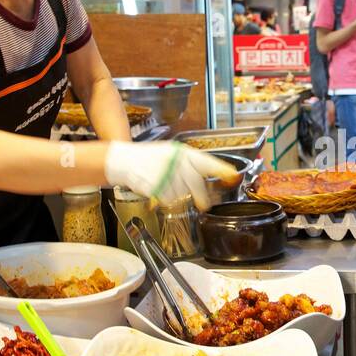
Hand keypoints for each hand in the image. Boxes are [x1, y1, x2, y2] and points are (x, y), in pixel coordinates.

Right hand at [104, 141, 237, 209]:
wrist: (123, 160)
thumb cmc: (148, 158)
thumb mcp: (170, 153)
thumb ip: (189, 163)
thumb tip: (211, 174)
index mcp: (181, 152)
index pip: (206, 161)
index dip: (221, 169)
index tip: (233, 176)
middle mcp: (175, 162)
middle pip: (196, 184)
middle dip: (202, 197)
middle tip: (205, 204)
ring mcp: (165, 174)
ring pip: (182, 194)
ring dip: (179, 196)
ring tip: (169, 189)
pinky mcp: (155, 186)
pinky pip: (168, 200)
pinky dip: (166, 200)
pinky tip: (160, 193)